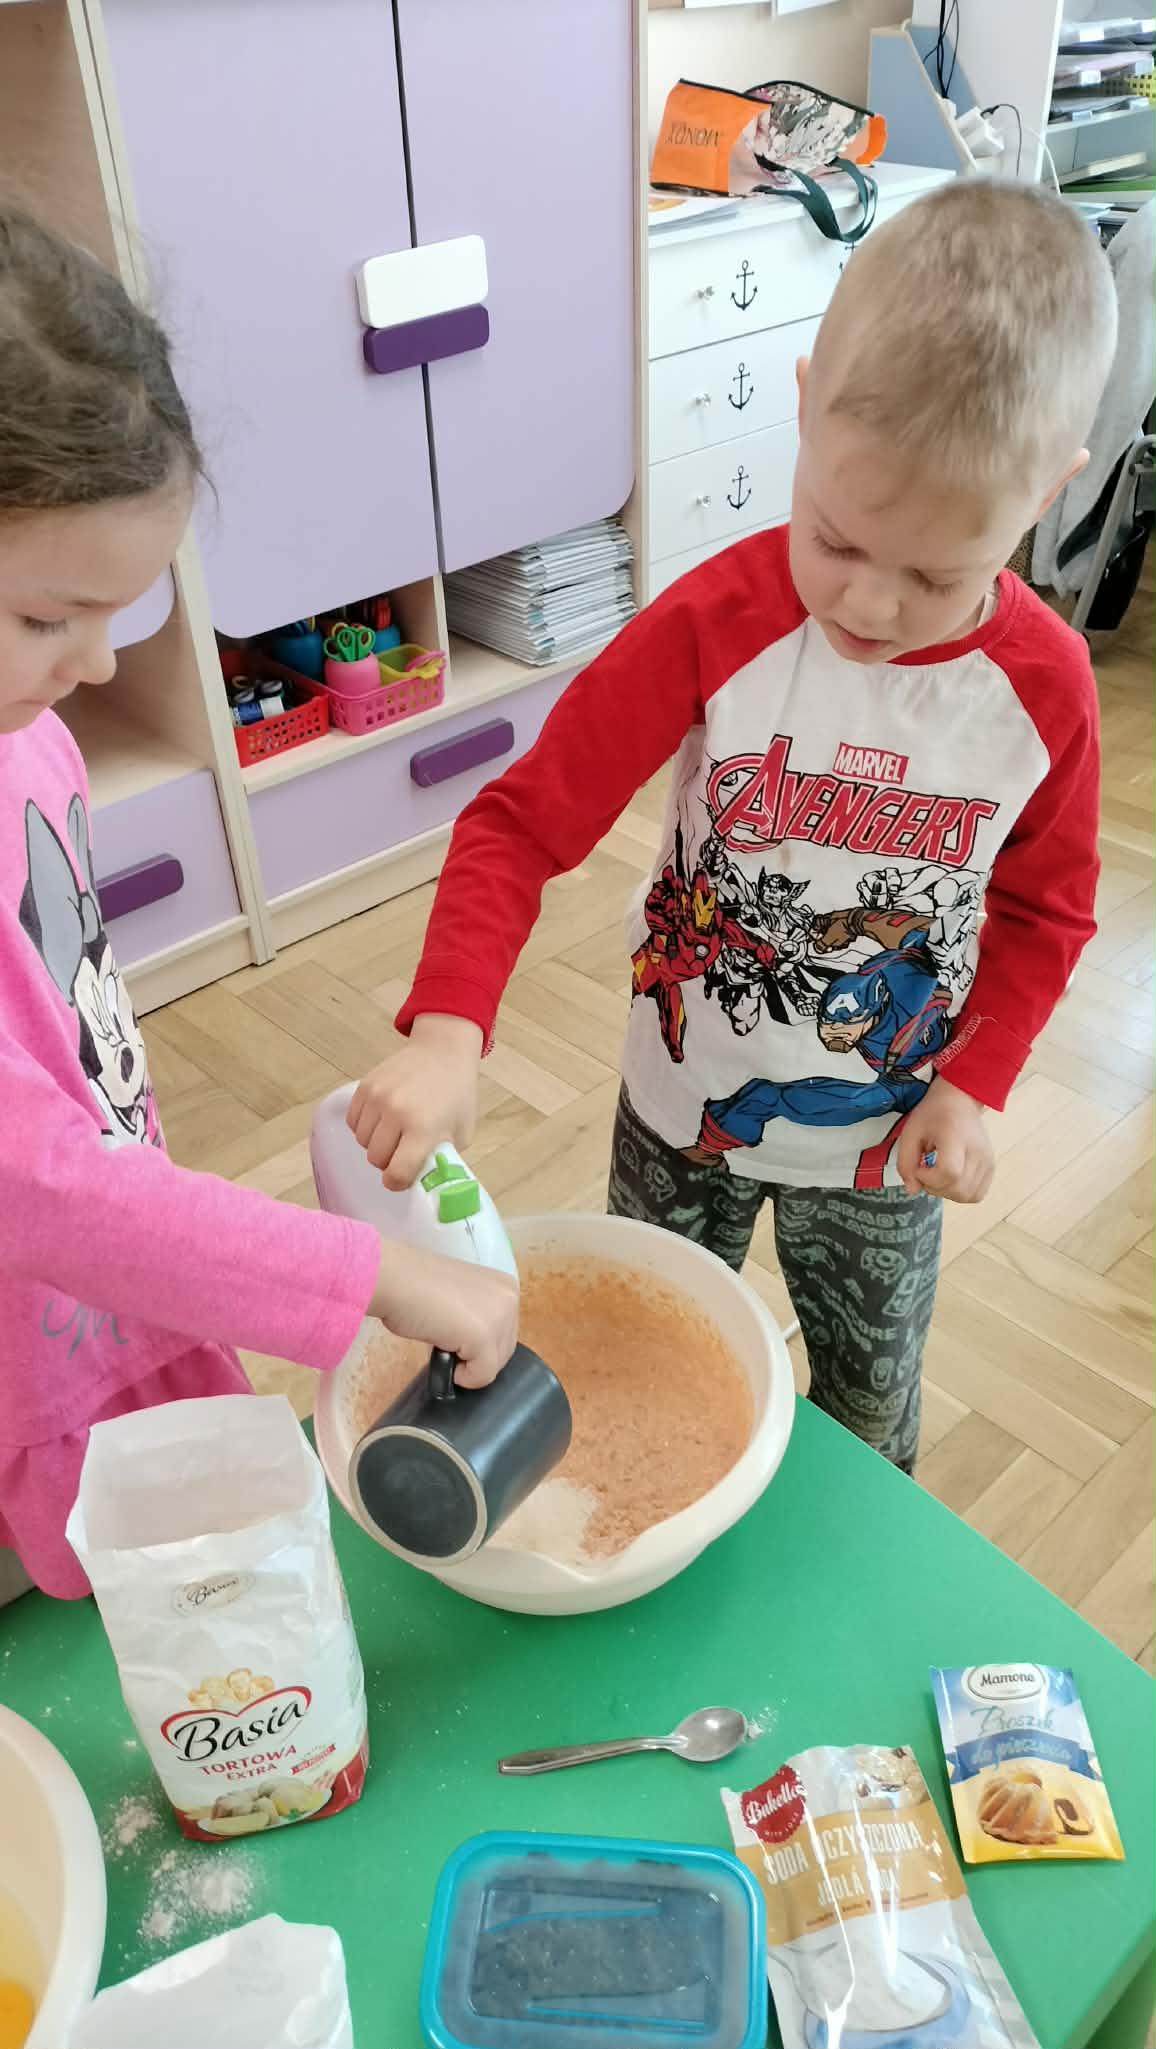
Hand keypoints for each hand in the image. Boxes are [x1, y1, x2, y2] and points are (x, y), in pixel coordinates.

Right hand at [348, 1014, 483, 1190]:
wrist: (442, 1050)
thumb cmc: (456, 1093)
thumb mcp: (462, 1132)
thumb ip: (442, 1159)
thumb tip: (425, 1182)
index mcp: (423, 1129)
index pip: (396, 1173)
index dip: (397, 1183)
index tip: (402, 1179)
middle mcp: (396, 1113)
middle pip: (376, 1159)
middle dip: (388, 1162)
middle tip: (402, 1151)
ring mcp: (378, 1098)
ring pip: (362, 1142)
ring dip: (375, 1144)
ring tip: (394, 1132)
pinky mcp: (364, 1087)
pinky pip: (353, 1122)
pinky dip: (364, 1127)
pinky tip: (382, 1120)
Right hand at [370, 1241, 518, 1387]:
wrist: (394, 1279)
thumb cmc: (415, 1285)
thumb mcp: (460, 1297)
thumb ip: (478, 1315)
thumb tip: (476, 1346)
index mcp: (505, 1286)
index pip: (505, 1332)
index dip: (479, 1342)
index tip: (454, 1332)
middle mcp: (509, 1298)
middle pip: (503, 1350)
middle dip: (476, 1356)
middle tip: (445, 1340)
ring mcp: (499, 1317)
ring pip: (494, 1365)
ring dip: (467, 1364)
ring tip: (441, 1343)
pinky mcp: (484, 1337)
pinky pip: (482, 1375)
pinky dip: (462, 1377)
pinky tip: (442, 1355)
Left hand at [896, 1075, 994, 1203]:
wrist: (959, 1100)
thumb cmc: (932, 1114)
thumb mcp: (910, 1133)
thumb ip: (906, 1163)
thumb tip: (913, 1191)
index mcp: (956, 1137)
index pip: (949, 1173)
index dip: (929, 1178)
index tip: (920, 1166)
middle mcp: (978, 1151)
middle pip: (959, 1189)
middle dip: (935, 1188)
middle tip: (926, 1171)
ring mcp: (988, 1160)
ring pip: (968, 1196)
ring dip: (947, 1192)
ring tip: (938, 1174)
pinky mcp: (991, 1167)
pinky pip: (977, 1194)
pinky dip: (961, 1193)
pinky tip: (950, 1178)